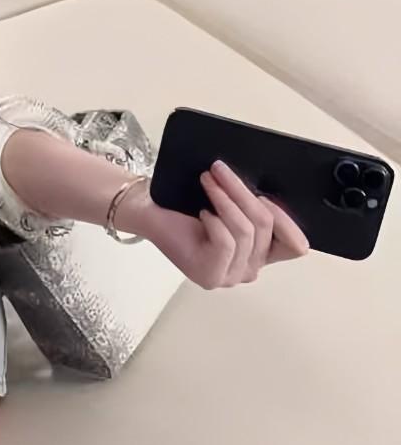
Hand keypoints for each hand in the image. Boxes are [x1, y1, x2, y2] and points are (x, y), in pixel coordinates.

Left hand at [130, 160, 310, 287]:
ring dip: (226, 198)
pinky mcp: (210, 276)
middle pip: (266, 227)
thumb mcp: (229, 200)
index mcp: (260, 252)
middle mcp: (249, 268)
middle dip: (244, 192)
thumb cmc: (186, 204)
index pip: (295, 246)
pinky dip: (215, 220)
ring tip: (208, 180)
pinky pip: (226, 242)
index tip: (264, 194)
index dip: (287, 219)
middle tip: (221, 169)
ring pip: (246, 231)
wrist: (149, 211)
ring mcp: (230, 276)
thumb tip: (271, 190)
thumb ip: (252, 203)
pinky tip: (202, 212)